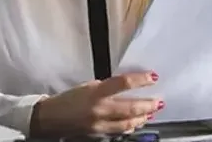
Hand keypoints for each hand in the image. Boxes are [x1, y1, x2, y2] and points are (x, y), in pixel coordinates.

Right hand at [30, 71, 163, 136]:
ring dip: (143, 117)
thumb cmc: (68, 99)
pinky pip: (119, 131)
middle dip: (148, 105)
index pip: (122, 83)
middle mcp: (99, 108)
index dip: (140, 80)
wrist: (51, 118)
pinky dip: (130, 126)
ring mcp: (100, 124)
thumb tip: (123, 87)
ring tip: (152, 112)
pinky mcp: (99, 134)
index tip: (153, 77)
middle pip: (130, 107)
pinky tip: (137, 122)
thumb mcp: (87, 86)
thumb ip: (105, 87)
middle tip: (159, 102)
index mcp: (95, 92)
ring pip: (128, 122)